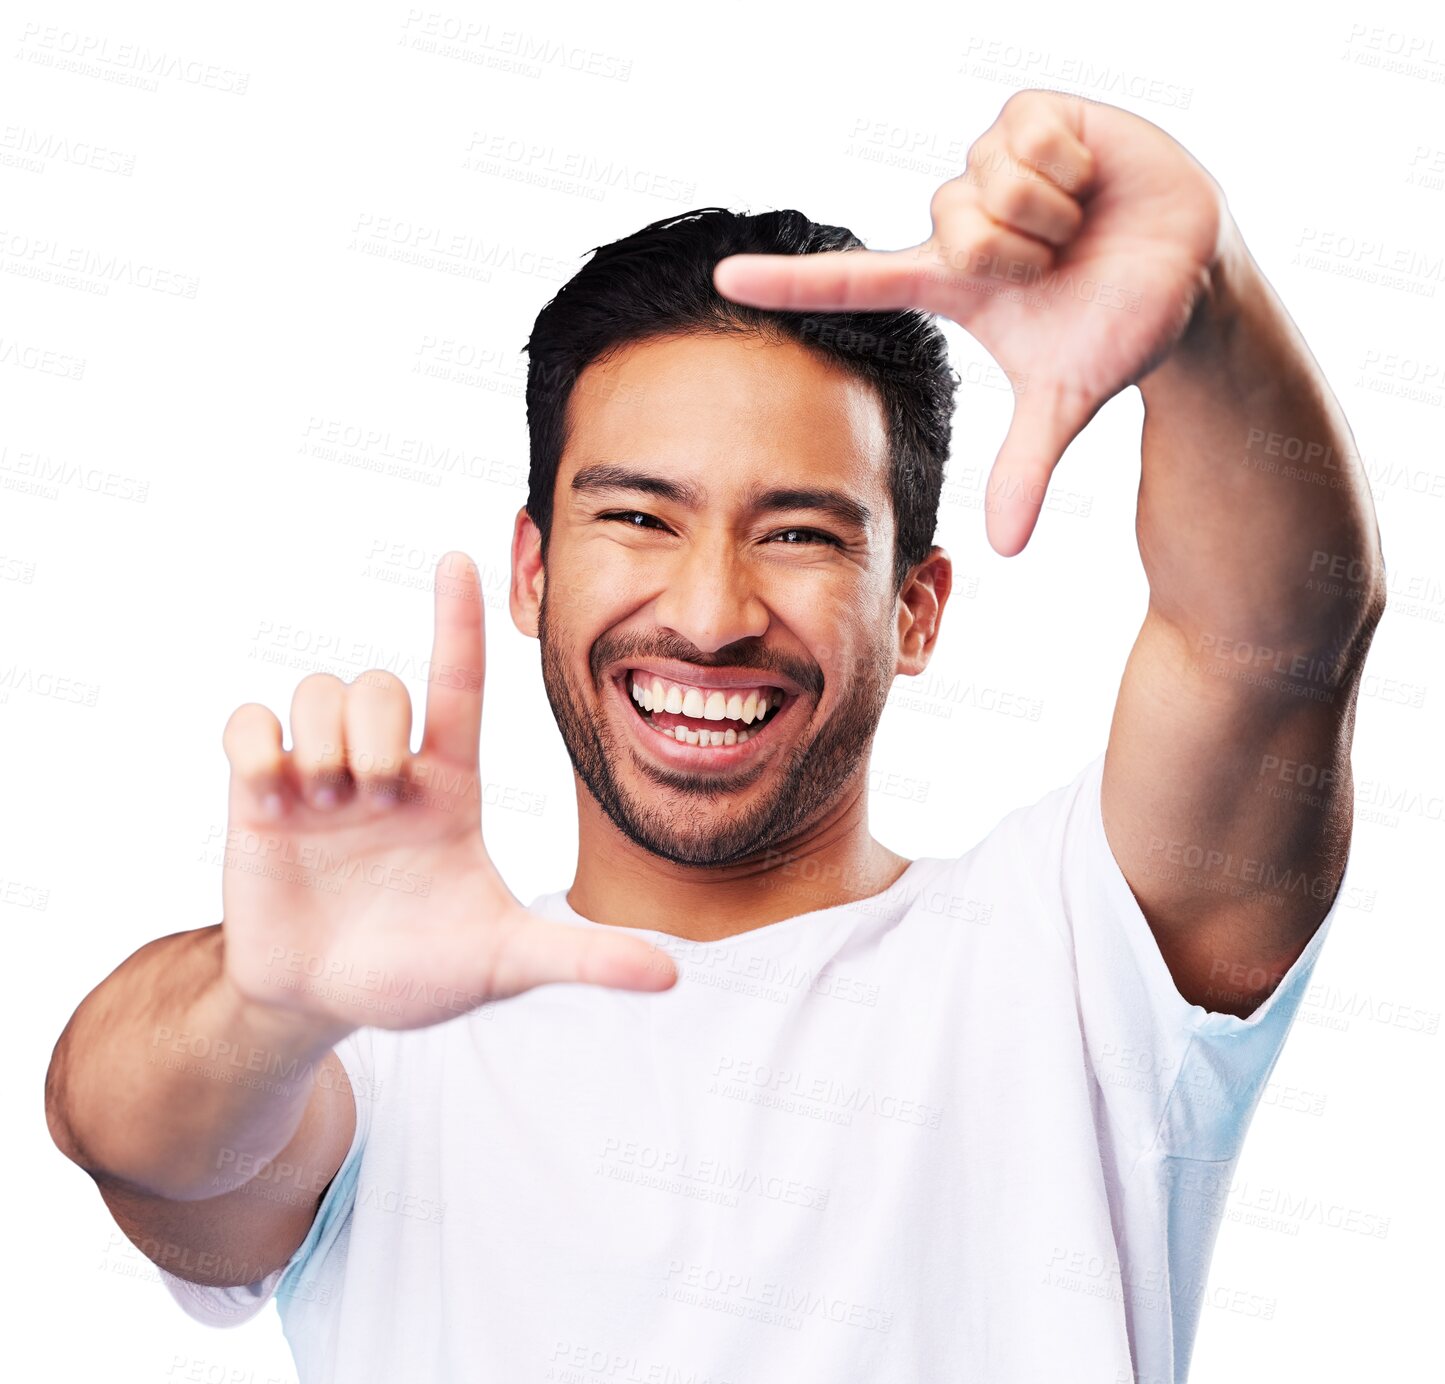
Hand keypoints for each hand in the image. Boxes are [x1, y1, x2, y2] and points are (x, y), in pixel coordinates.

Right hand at [218, 552, 675, 1033]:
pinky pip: (247, 722)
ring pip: (319, 689)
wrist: (326, 1004)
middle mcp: (389, 767)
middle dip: (376, 729)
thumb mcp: (504, 963)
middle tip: (372, 799)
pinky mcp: (259, 794)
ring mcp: (320, 776)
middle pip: (380, 682)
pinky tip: (274, 791)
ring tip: (325, 807)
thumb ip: (584, 959)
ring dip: (322, 743)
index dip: (459, 620)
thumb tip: (674, 977)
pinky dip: (255, 742)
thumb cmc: (419, 974)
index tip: (460, 556)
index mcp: (449, 787)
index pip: (459, 682)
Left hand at [713, 90, 1228, 554]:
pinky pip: (1026, 137)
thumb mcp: (1064, 398)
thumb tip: (1008, 546)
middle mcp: (957, 221)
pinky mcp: (1031, 114)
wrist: (1187, 271)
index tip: (725, 280)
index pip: (852, 281)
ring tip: (1077, 225)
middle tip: (1057, 265)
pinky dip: (1071, 168)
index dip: (790, 282)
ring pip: (989, 187)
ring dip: (1049, 218)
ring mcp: (990, 164)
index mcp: (946, 282)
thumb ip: (1026, 466)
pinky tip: (1090, 180)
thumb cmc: (1115, 327)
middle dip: (1019, 259)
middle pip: (952, 232)